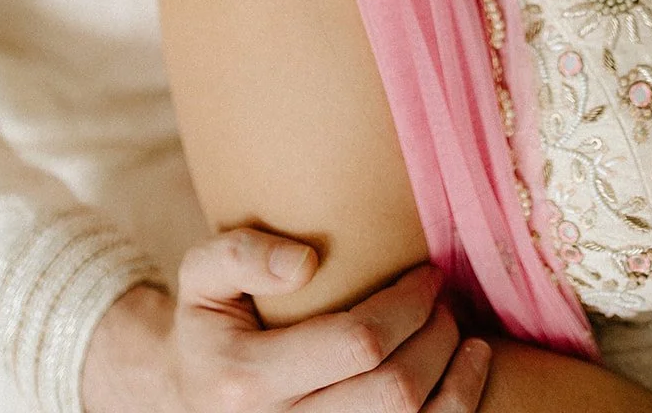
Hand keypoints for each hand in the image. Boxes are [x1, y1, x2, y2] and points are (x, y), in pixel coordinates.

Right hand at [82, 227, 491, 412]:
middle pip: (394, 393)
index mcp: (245, 381)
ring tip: (462, 335)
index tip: (428, 272)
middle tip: (445, 298)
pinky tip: (463, 377)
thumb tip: (305, 261)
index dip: (408, 305)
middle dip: (436, 337)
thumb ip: (240, 254)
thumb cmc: (209, 325)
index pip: (358, 342)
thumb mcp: (201, 276)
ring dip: (454, 381)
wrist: (188, 396)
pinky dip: (450, 411)